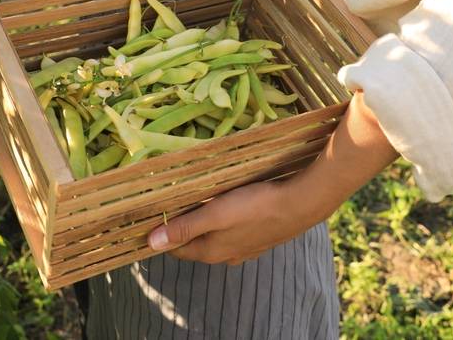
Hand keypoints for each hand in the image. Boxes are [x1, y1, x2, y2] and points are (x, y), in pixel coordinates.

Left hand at [146, 179, 317, 264]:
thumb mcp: (214, 214)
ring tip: (196, 198)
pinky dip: (223, 220)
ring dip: (203, 221)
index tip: (151, 214)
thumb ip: (184, 227)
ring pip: (214, 235)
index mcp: (210, 251)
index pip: (174, 248)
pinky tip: (227, 204)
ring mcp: (244, 247)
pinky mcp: (258, 236)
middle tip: (171, 201)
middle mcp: (225, 255)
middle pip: (193, 241)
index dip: (161, 233)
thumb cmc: (255, 206)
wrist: (301, 204)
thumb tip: (151, 244)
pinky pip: (232, 230)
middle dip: (181, 225)